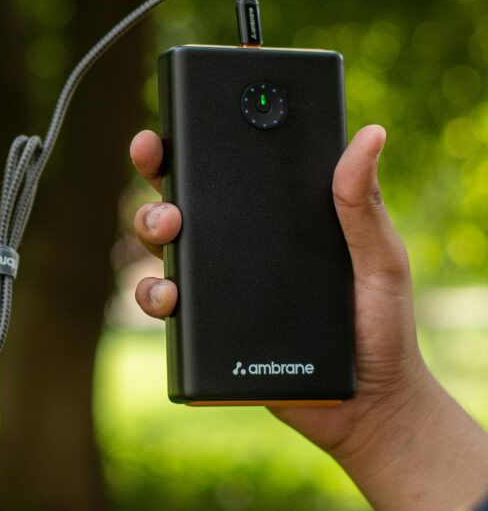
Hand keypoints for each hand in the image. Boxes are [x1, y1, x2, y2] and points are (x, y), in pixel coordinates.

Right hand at [129, 125, 487, 509]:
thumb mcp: (380, 258)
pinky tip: (171, 297)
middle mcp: (236, 245)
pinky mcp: (203, 327)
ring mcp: (216, 285)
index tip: (170, 126)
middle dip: (156, 176)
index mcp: (273, 217)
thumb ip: (363, 203)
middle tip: (160, 165)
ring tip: (168, 230)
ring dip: (149, 226)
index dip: (190, 142)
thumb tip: (371, 135)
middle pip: (180, 197)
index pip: (226, 169)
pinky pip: (161, 303)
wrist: (367, 403)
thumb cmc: (380, 324)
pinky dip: (154, 294)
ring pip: (161, 244)